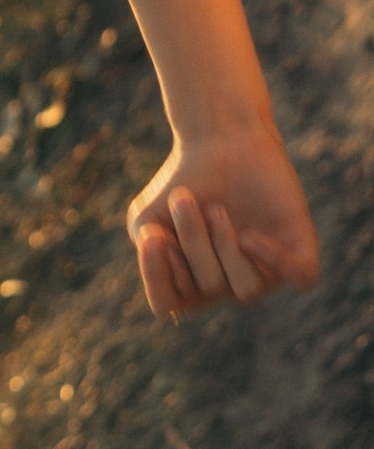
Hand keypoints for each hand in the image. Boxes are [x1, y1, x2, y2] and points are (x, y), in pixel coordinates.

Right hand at [125, 121, 319, 318]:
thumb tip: (168, 259)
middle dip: (193, 238)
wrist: (225, 142)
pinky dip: (274, 260)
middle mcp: (228, 287)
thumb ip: (148, 251)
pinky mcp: (299, 252)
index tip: (153, 235)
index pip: (169, 306)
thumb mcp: (148, 216)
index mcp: (190, 285)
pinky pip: (300, 277)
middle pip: (209, 287)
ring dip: (224, 244)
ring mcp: (266, 273)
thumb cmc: (185, 183)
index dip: (158, 277)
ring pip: (247, 288)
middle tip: (185, 198)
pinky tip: (250, 236)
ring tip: (217, 210)